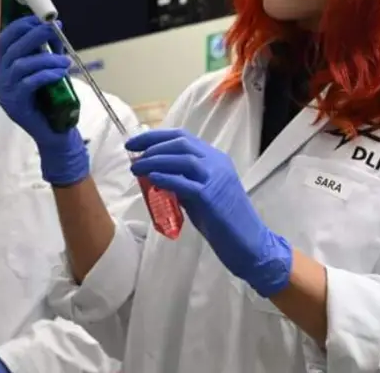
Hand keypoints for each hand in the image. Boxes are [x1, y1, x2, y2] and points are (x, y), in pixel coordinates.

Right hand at [0, 17, 89, 185]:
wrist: (54, 132)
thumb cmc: (52, 100)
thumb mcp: (49, 70)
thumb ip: (48, 51)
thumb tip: (54, 28)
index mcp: (6, 66)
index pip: (5, 39)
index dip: (21, 25)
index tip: (41, 19)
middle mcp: (1, 77)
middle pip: (12, 48)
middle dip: (34, 35)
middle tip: (54, 29)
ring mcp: (5, 92)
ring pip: (21, 65)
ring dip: (46, 58)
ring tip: (65, 61)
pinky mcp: (15, 105)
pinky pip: (28, 83)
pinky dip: (46, 74)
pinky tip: (60, 73)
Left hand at [128, 128, 292, 296]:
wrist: (249, 243)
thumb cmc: (224, 222)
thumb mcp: (200, 195)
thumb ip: (182, 183)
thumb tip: (154, 175)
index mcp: (215, 159)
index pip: (183, 137)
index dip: (156, 137)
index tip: (135, 143)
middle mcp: (217, 163)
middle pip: (181, 143)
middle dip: (152, 144)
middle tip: (131, 152)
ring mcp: (216, 178)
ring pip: (182, 158)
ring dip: (155, 159)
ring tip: (137, 167)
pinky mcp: (211, 197)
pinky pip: (185, 182)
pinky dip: (166, 177)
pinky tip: (151, 178)